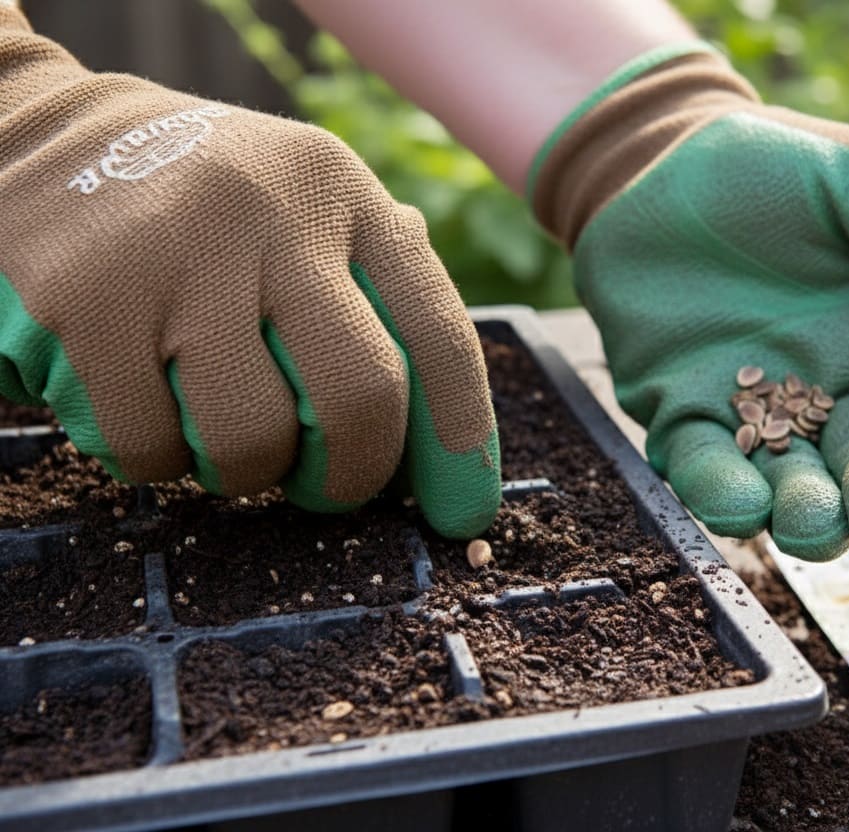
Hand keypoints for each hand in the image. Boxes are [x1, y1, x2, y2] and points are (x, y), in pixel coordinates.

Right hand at [0, 9, 498, 536]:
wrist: (29, 136)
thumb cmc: (197, 205)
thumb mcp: (300, 207)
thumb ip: (375, 290)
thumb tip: (442, 427)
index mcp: (342, 192)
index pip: (437, 332)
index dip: (461, 440)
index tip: (462, 510)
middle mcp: (271, 212)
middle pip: (360, 397)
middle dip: (352, 474)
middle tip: (325, 487)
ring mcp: (174, 254)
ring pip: (250, 441)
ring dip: (241, 470)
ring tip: (216, 426)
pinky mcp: (84, 302)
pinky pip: (148, 448)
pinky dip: (155, 461)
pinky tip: (143, 408)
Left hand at [530, 45, 848, 559]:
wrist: (661, 163)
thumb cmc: (778, 167)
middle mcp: (838, 393)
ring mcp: (759, 414)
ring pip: (797, 493)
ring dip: (810, 519)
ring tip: (812, 519)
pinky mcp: (683, 416)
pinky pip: (706, 471)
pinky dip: (722, 495)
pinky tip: (738, 500)